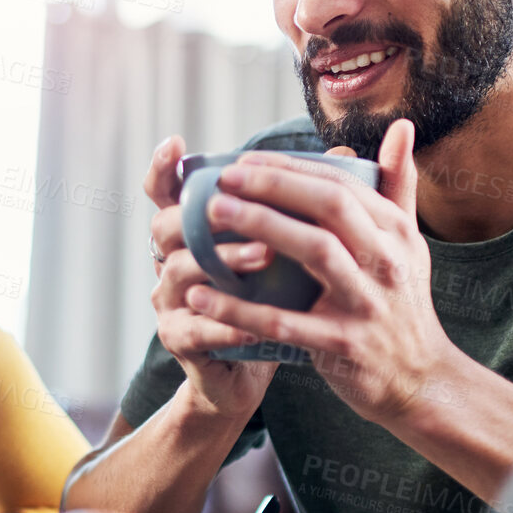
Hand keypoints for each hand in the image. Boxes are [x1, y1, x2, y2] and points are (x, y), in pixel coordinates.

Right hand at [145, 135, 279, 418]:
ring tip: (265, 257)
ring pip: (179, 271)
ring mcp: (171, 301)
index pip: (166, 192)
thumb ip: (307, 204)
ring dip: (222, 261)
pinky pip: (193, 328)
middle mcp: (172, 259)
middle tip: (242, 204)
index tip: (175, 143)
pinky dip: (223, 323)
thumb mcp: (289, 250)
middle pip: (165, 224)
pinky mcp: (179, 340)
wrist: (253, 368)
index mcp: (194, 232)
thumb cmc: (272, 301)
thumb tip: (350, 156)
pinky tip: (252, 323)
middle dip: (204, 213)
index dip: (162, 168)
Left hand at [187, 120, 459, 424]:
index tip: (242, 161)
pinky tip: (201, 297)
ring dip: (261, 228)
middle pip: (330, 208)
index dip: (290, 169)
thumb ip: (398, 185)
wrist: (420, 378)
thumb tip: (401, 127)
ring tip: (211, 216)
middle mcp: (386, 261)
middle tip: (221, 179)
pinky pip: (287, 323)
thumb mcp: (408, 242)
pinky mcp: (344, 345)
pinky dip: (241, 310)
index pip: (340, 185)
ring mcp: (367, 303)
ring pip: (315, 253)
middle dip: (274, 187)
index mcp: (394, 231)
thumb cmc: (401, 302)